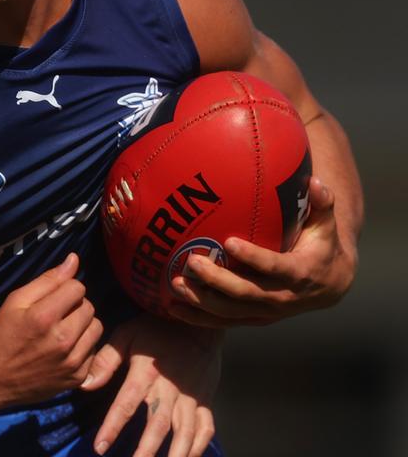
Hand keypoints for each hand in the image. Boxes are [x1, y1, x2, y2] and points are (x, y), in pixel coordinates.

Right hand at [0, 253, 102, 409]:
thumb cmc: (2, 334)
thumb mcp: (16, 301)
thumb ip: (47, 280)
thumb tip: (74, 259)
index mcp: (44, 317)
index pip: (77, 288)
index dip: (65, 288)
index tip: (52, 297)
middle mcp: (62, 340)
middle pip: (89, 307)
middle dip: (75, 305)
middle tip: (56, 314)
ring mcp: (72, 362)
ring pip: (96, 328)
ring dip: (82, 325)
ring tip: (63, 329)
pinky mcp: (78, 378)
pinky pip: (94, 350)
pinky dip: (82, 346)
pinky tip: (64, 349)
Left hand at [82, 314, 220, 456]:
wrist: (197, 324)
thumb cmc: (156, 330)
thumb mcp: (127, 334)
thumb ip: (106, 359)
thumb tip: (85, 385)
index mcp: (146, 372)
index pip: (126, 404)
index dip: (112, 426)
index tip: (100, 447)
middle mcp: (170, 388)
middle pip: (158, 424)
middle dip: (146, 450)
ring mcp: (191, 396)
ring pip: (185, 431)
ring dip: (175, 454)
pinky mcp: (205, 400)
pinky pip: (205, 428)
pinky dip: (198, 446)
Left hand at [168, 177, 356, 327]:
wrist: (329, 286)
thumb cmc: (322, 246)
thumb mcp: (326, 226)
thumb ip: (322, 203)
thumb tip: (315, 180)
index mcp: (300, 273)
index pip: (275, 267)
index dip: (253, 257)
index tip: (229, 242)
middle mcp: (282, 297)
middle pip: (246, 293)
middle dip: (217, 280)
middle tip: (192, 262)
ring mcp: (266, 312)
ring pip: (231, 312)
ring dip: (202, 300)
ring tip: (176, 284)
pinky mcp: (254, 319)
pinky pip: (224, 321)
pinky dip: (199, 318)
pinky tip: (173, 308)